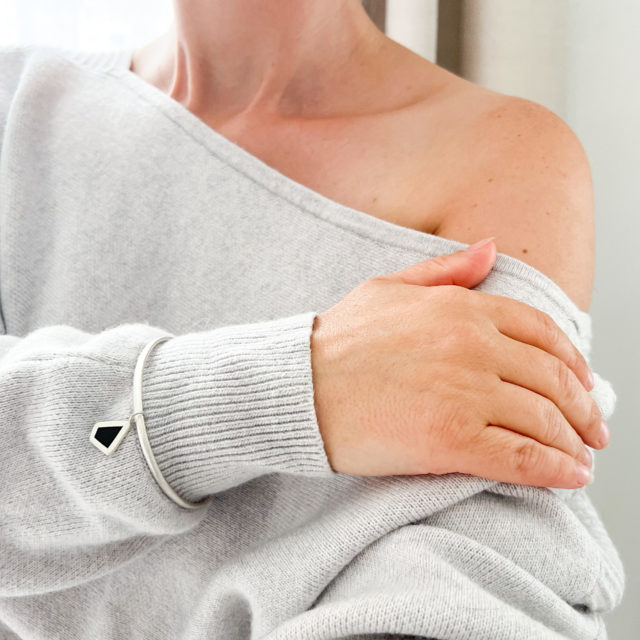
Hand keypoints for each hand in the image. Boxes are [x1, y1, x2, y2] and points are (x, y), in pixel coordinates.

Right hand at [310, 238, 605, 488]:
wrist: (296, 386)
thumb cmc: (338, 340)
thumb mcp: (388, 287)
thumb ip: (445, 270)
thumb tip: (491, 248)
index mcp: (460, 308)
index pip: (541, 332)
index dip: (572, 360)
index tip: (582, 382)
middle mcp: (471, 346)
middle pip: (553, 378)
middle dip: (583, 407)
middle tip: (594, 428)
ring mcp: (464, 393)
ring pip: (544, 419)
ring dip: (573, 441)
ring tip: (582, 457)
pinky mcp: (450, 440)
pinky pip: (520, 457)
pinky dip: (553, 469)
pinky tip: (569, 477)